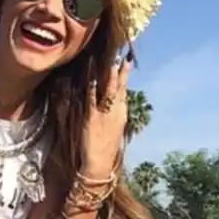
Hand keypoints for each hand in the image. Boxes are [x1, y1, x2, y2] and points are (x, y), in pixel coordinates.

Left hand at [81, 56, 132, 178]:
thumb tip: (115, 101)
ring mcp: (104, 114)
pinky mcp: (92, 119)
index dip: (126, 75)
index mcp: (121, 113)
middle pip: (120, 88)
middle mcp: (115, 112)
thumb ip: (115, 113)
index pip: (125, 90)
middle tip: (123, 56)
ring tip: (111, 62)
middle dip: (121, 71)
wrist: (100, 162)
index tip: (127, 61)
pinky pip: (92, 101)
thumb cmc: (106, 147)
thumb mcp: (115, 128)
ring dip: (110, 77)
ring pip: (109, 92)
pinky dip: (93, 90)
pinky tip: (93, 80)